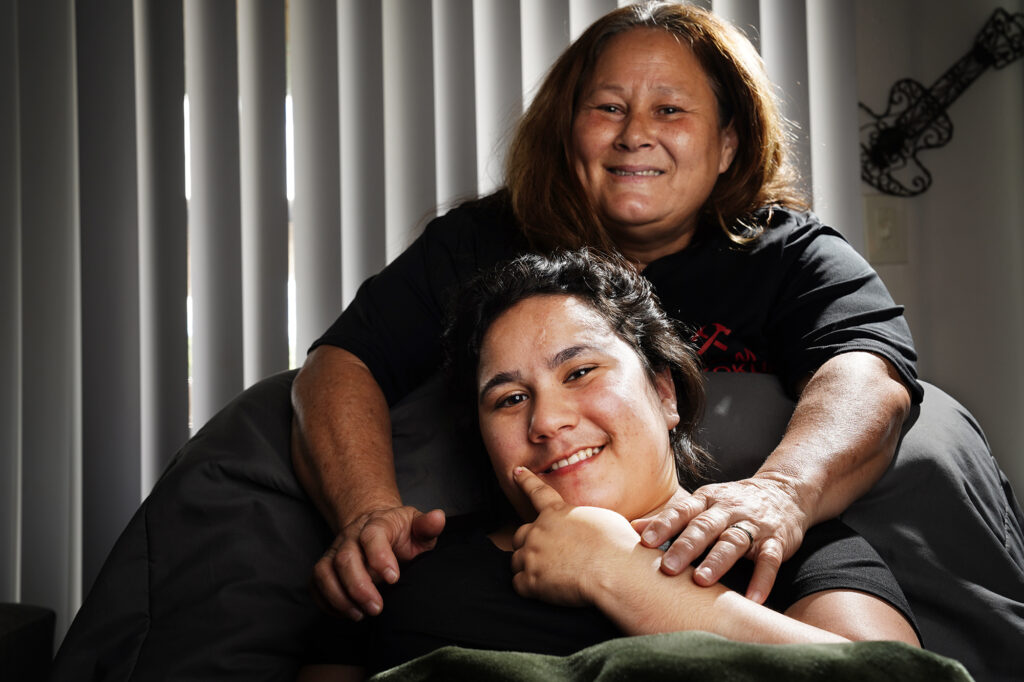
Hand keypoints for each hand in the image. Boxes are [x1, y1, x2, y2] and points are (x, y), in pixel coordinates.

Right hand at [314, 505, 444, 619]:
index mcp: (377, 524)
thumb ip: (427, 526)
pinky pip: (315, 583)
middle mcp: (351, 536)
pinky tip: (346, 613)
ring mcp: (335, 550)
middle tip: (377, 608)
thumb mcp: (418, 528)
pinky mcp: (325, 566)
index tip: (393, 578)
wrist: (376, 527)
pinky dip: (326, 601)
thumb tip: (439, 518)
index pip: (372, 536)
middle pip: (345, 558)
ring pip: (325, 572)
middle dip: (359, 587)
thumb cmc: (402, 532)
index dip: (380, 557)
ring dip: (340, 597)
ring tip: (360, 615)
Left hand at [510, 467, 637, 606]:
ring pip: (517, 561)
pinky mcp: (531, 580)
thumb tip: (579, 530)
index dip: (525, 480)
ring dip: (528, 568)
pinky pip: (519, 584)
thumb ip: (580, 522)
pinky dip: (529, 588)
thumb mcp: (601, 520)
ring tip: (552, 576)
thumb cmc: (616, 545)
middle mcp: (539, 530)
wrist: (614, 570)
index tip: (516, 472)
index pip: (537, 491)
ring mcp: (533, 555)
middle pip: (519, 535)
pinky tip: (547, 590)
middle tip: (548, 557)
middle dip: (529, 544)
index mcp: (557, 512)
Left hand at [631, 477, 807, 602]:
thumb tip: (633, 527)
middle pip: (704, 527)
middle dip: (686, 546)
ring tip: (702, 580)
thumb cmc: (733, 504)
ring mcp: (753, 525)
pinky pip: (770, 560)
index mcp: (706, 501)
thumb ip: (671, 517)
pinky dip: (763, 579)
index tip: (643, 541)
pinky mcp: (777, 540)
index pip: (682, 511)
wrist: (785, 491)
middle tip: (667, 567)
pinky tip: (753, 599)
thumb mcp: (703, 503)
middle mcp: (728, 510)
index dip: (663, 525)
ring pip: (734, 541)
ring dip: (718, 561)